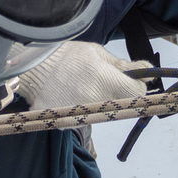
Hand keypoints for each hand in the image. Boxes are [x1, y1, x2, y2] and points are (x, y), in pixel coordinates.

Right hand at [14, 40, 150, 110]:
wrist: (31, 67)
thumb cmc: (67, 56)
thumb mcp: (96, 52)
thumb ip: (121, 65)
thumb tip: (146, 70)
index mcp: (106, 81)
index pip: (137, 93)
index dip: (138, 86)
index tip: (131, 80)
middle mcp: (96, 102)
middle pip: (121, 105)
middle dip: (119, 95)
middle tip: (105, 82)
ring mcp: (81, 116)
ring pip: (103, 113)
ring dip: (100, 103)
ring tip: (83, 86)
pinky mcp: (67, 124)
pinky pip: (83, 119)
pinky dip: (82, 110)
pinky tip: (71, 96)